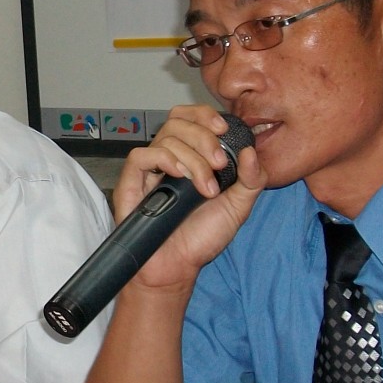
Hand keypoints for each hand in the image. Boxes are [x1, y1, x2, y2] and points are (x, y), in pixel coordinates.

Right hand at [113, 106, 265, 289]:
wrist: (178, 267)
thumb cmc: (201, 239)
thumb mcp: (238, 207)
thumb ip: (251, 179)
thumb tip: (252, 151)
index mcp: (191, 157)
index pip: (190, 118)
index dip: (204, 115)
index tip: (223, 129)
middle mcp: (168, 159)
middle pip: (178, 121)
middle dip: (204, 137)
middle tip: (218, 164)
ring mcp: (149, 170)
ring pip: (166, 137)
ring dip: (192, 158)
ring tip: (205, 187)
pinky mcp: (131, 182)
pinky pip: (141, 155)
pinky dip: (164, 159)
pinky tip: (179, 176)